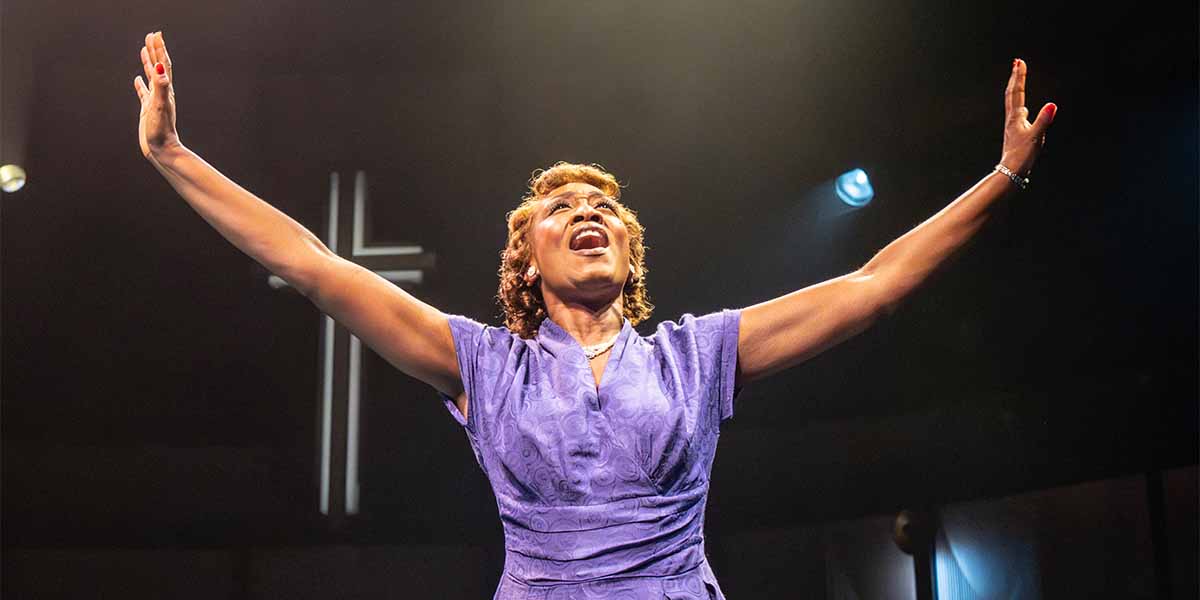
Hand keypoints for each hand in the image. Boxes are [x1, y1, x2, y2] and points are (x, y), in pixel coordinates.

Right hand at [133, 31, 180, 158]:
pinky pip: (143, 92)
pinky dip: (140, 84)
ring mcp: (154, 101)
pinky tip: (137, 79)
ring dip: (148, 62)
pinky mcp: (147, 109)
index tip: (155, 34)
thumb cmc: (161, 130)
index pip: (162, 64)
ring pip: (151, 77)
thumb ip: (161, 86)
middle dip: (155, 50)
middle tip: (151, 35)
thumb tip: (160, 67)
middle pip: (158, 66)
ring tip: (144, 50)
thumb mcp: (160, 106)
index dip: (159, 49)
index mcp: (165, 90)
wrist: (162, 149)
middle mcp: (162, 93)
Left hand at [1000, 58, 1055, 176]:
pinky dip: (1019, 104)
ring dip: (1016, 88)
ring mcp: (1013, 125)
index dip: (1019, 77)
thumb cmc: (1022, 155)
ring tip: (1017, 78)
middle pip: (1012, 94)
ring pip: (1013, 102)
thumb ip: (1044, 120)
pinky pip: (1017, 113)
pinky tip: (1022, 109)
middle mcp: (1012, 119)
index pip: (1017, 92)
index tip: (1019, 62)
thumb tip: (1051, 104)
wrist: (1011, 171)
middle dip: (1016, 78)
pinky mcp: (1016, 133)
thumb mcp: (1036, 137)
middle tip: (1017, 62)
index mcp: (1016, 118)